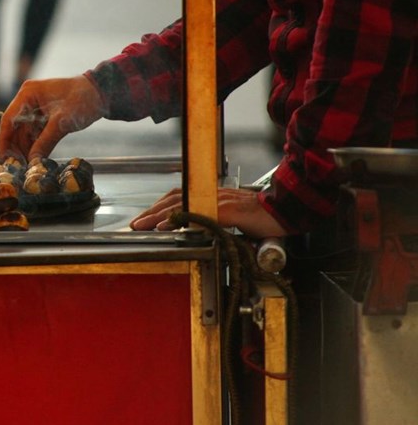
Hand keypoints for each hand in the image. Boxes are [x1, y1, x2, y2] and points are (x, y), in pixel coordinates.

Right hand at [0, 75, 104, 160]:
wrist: (103, 93)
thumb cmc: (83, 100)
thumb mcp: (62, 122)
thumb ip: (45, 142)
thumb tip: (32, 162)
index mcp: (28, 94)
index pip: (8, 119)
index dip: (4, 140)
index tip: (3, 158)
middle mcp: (29, 99)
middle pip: (15, 127)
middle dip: (15, 147)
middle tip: (16, 166)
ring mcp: (37, 107)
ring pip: (25, 132)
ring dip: (25, 148)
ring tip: (26, 166)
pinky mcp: (46, 115)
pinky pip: (35, 132)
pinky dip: (35, 145)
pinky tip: (35, 158)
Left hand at [130, 187, 287, 238]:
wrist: (289, 211)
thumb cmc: (263, 215)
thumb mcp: (232, 216)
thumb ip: (214, 219)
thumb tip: (195, 229)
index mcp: (211, 196)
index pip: (178, 197)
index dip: (159, 207)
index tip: (144, 219)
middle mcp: (213, 195)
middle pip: (175, 200)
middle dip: (152, 213)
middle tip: (135, 225)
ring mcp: (221, 202)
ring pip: (184, 205)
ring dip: (160, 216)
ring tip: (144, 226)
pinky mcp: (231, 211)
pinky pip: (202, 215)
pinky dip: (182, 220)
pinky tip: (169, 227)